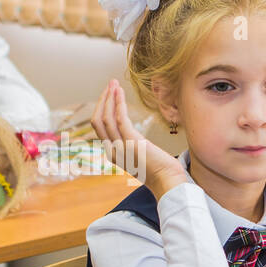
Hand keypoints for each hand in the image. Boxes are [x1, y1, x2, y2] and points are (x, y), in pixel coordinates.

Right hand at [91, 79, 187, 198]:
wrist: (168, 182)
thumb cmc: (159, 170)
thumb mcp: (139, 157)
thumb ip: (132, 146)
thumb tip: (133, 136)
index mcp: (113, 153)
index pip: (99, 128)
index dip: (102, 109)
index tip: (109, 94)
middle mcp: (112, 150)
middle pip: (97, 121)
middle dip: (103, 100)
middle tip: (110, 84)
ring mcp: (121, 147)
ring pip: (106, 118)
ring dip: (109, 98)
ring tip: (114, 84)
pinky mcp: (132, 143)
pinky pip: (120, 119)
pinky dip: (118, 103)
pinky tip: (121, 92)